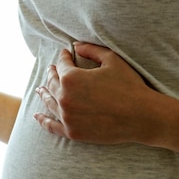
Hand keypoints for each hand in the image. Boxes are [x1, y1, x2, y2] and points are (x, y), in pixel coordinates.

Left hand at [33, 42, 158, 144]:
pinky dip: (43, 121)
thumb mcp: (112, 60)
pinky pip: (52, 126)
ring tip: (40, 89)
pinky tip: (37, 116)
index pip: (62, 65)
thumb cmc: (129, 85)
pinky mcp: (72, 133)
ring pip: (50, 103)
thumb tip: (75, 45)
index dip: (63, 57)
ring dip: (44, 94)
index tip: (65, 53)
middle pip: (53, 83)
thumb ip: (91, 50)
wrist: (141, 116)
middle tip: (51, 70)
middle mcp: (64, 98)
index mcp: (71, 78)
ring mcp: (67, 117)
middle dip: (52, 74)